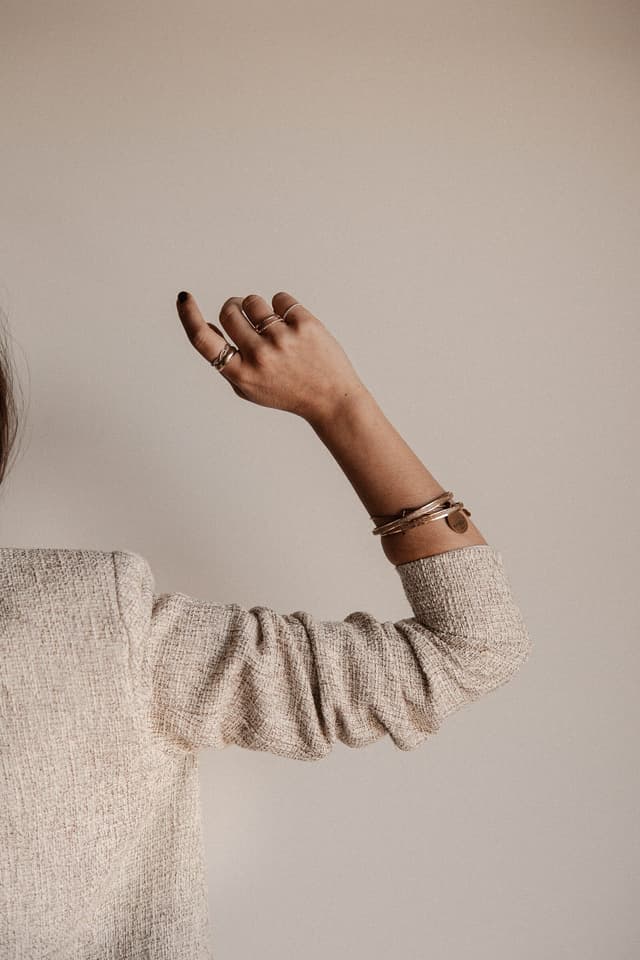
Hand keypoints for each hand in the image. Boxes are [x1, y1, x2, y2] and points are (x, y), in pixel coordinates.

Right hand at [176, 289, 366, 421]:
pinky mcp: (305, 325)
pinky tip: (294, 327)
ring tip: (274, 328)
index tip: (184, 298)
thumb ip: (226, 361)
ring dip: (259, 308)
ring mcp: (282, 339)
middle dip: (234, 308)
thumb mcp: (249, 388)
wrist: (331, 400)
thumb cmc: (286, 391)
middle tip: (247, 318)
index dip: (188, 316)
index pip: (203, 340)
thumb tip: (206, 324)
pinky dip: (283, 307)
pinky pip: (280, 298)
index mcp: (241, 374)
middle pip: (229, 311)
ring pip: (253, 301)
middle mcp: (259, 356)